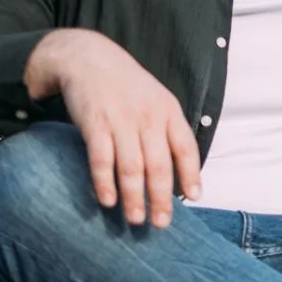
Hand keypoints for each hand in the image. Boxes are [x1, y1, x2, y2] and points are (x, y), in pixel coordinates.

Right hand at [24, 29, 201, 227]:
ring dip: (134, 198)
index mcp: (168, 111)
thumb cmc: (127, 86)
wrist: (88, 58)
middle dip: (161, 198)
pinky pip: (102, 159)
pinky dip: (105, 183)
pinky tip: (108, 201)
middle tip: (161, 223)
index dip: (191, 174)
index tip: (193, 198)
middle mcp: (149, 117)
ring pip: (132, 167)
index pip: (186, 148)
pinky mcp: (95, 124)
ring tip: (136, 219)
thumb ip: (168, 130)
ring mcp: (121, 121)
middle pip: (160, 165)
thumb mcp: (157, 99)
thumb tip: (182, 171)